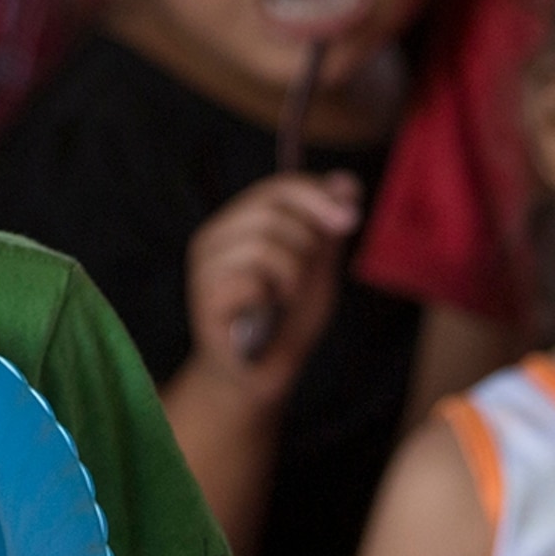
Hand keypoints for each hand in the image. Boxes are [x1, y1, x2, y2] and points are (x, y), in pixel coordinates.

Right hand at [184, 173, 362, 403]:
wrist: (261, 373)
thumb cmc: (287, 319)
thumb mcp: (318, 266)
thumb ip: (328, 226)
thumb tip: (347, 182)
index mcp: (239, 221)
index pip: (278, 188)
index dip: (318, 196)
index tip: (351, 220)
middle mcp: (214, 236)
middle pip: (270, 210)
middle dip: (307, 242)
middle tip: (307, 276)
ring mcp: (203, 266)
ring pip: (263, 244)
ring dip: (293, 275)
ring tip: (286, 298)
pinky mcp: (203, 298)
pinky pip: (250, 280)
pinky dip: (272, 297)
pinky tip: (266, 311)